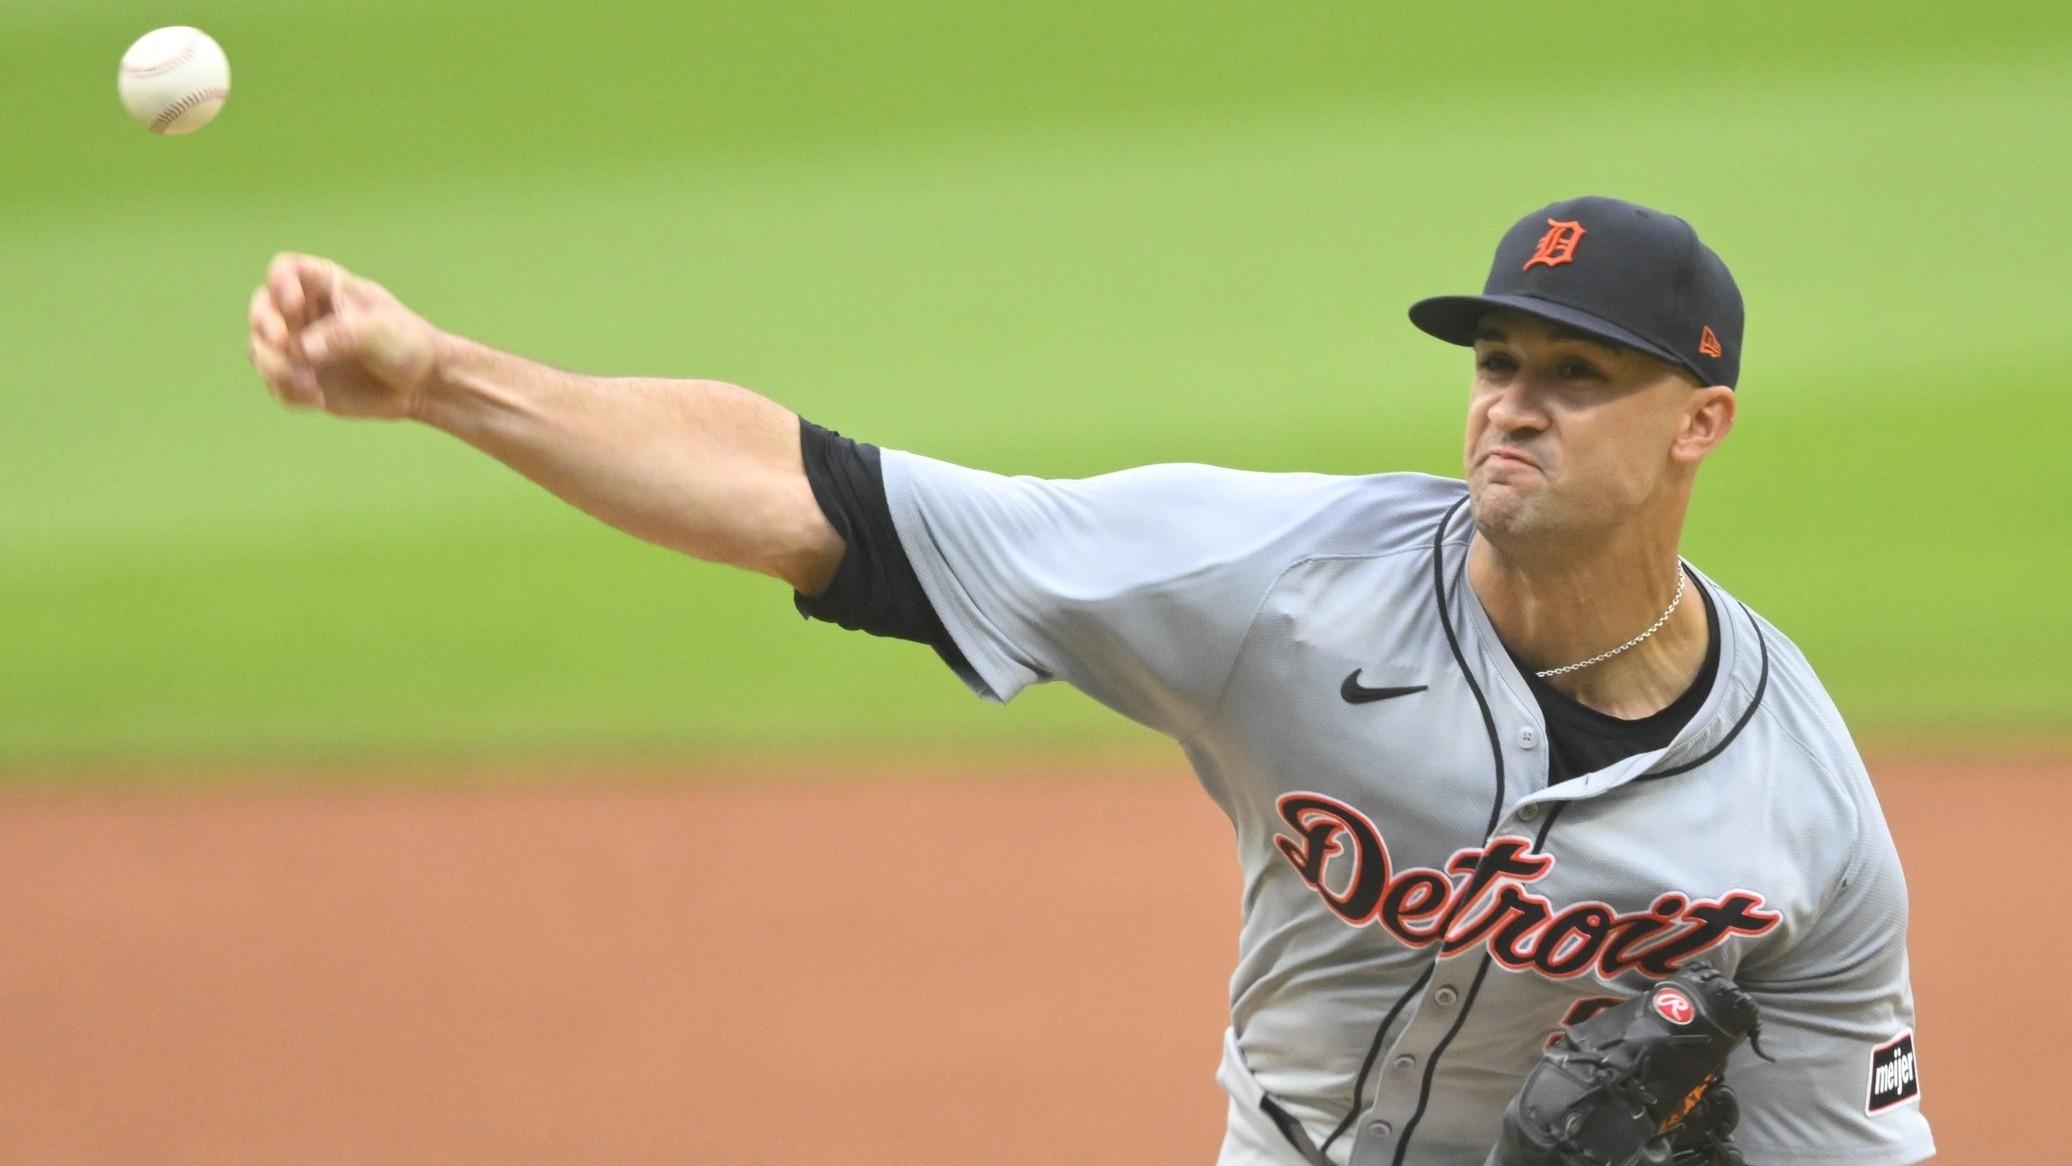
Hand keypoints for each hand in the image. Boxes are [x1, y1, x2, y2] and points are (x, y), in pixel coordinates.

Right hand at [247, 253, 438, 419]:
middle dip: (264, 324)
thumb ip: (339, 335)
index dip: (280, 284)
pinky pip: (276, 383)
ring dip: (277, 367)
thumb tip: (302, 350)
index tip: (295, 304)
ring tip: (310, 385)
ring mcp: (299, 345)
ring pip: (261, 349)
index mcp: (326, 286)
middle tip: (281, 342)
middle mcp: (305, 313)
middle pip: (262, 307)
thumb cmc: (408, 343)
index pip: (286, 270)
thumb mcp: (379, 330)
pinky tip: (317, 398)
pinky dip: (289, 391)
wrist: (424, 385)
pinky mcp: (301, 377)